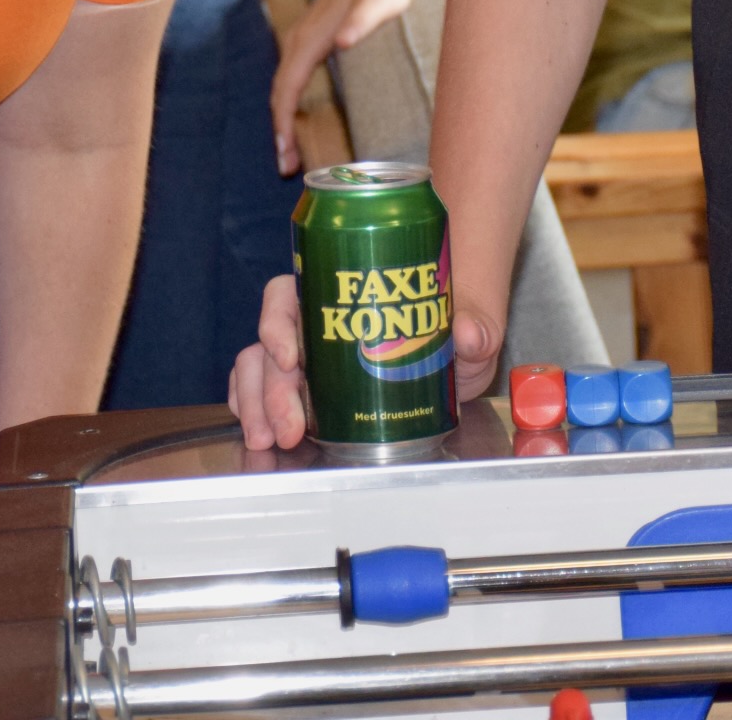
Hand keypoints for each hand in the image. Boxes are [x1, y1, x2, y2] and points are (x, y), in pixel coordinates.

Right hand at [226, 274, 508, 449]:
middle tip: (289, 426)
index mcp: (335, 292)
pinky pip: (263, 395)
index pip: (288, 295)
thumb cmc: (449, 329)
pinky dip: (256, 413)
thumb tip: (471, 335)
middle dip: (271, 389)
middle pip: (270, 345)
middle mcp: (311, 323)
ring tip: (270, 439)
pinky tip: (263, 435)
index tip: (291, 357)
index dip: (277, 323)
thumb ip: (475, 328)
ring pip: (259, 371)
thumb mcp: (468, 326)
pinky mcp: (305, 391)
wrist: (452, 364)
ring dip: (257, 405)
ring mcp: (305, 358)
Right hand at [269, 0, 413, 172]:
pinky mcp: (309, 47)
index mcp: (310, 40)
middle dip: (280, 132)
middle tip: (287, 168)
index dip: (283, 121)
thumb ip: (362, 19)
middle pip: (280, 94)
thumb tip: (342, 41)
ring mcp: (301, 45)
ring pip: (284, 89)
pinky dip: (290, 107)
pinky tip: (299, 125)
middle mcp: (299, 43)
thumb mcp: (380, 1)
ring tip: (291, 157)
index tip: (285, 152)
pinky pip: (292, 82)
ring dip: (283, 122)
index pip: (287, 88)